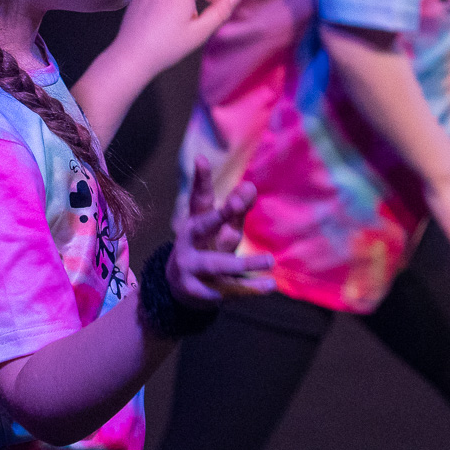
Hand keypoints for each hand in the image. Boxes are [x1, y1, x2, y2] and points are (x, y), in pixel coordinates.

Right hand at [168, 158, 274, 301]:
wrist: (179, 289)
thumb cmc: (207, 249)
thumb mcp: (222, 229)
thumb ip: (237, 210)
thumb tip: (250, 186)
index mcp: (196, 222)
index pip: (199, 198)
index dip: (200, 179)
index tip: (201, 159)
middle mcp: (189, 242)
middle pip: (203, 227)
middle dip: (219, 216)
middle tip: (235, 204)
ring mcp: (190, 267)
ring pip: (218, 264)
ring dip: (244, 263)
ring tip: (270, 260)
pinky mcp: (199, 290)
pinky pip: (228, 289)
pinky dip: (249, 289)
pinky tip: (269, 285)